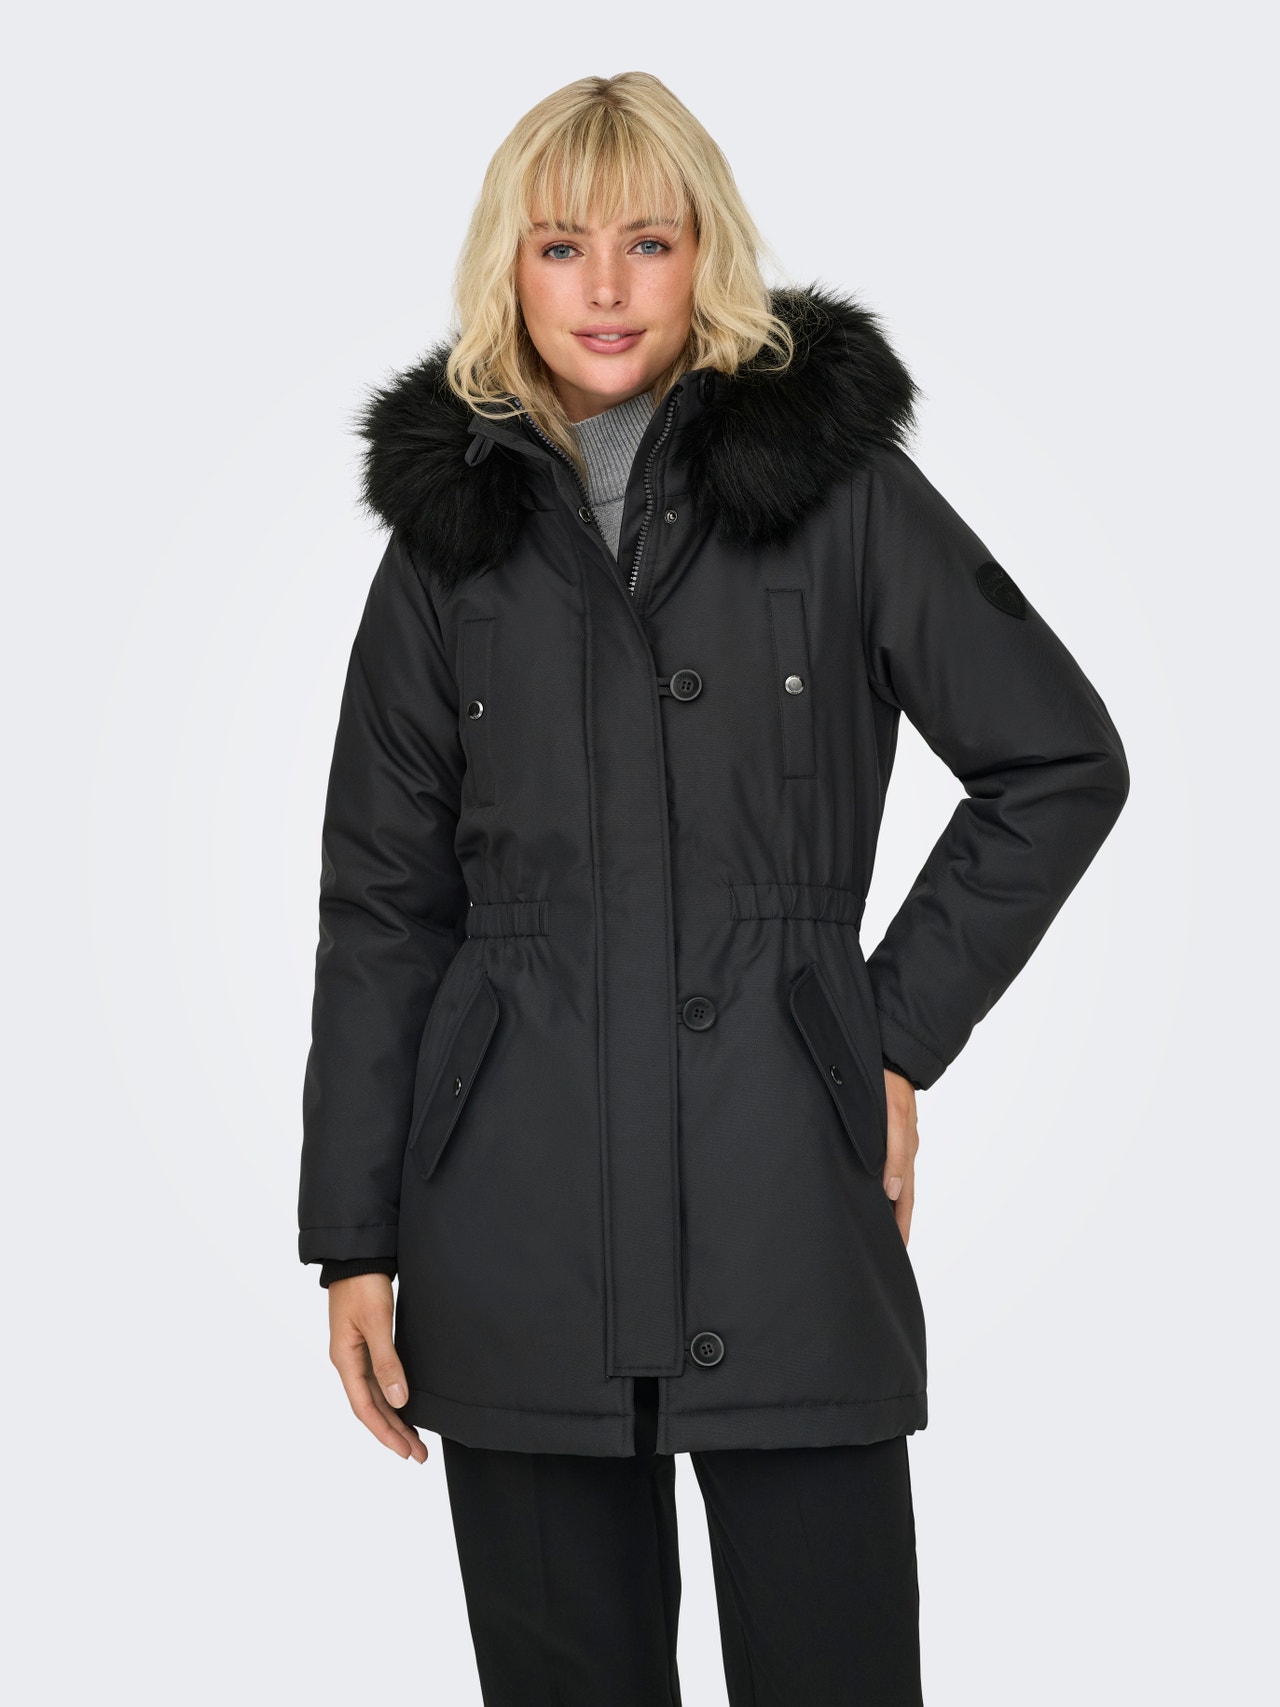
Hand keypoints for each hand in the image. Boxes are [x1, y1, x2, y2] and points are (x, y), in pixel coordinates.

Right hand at [327, 1272, 427, 1461]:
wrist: (358, 1255)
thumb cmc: (363, 1285)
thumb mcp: (376, 1322)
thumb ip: (387, 1361)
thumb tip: (397, 1399)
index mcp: (345, 1360)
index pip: (364, 1407)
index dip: (385, 1432)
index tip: (405, 1451)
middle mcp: (349, 1361)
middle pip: (371, 1406)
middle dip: (394, 1432)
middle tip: (418, 1454)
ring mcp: (357, 1353)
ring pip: (376, 1395)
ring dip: (394, 1417)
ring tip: (415, 1439)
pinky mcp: (367, 1342)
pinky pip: (379, 1379)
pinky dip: (392, 1396)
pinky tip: (405, 1404)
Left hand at [882, 1069, 919, 1245]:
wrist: (888, 1054)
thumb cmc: (889, 1084)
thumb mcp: (894, 1118)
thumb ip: (894, 1153)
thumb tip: (892, 1191)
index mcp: (905, 1153)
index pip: (905, 1199)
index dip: (901, 1225)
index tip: (898, 1250)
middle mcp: (901, 1152)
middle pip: (900, 1195)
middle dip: (896, 1222)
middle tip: (889, 1250)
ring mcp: (894, 1142)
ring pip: (892, 1181)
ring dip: (887, 1205)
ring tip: (878, 1227)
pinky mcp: (883, 1132)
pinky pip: (884, 1164)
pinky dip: (880, 1183)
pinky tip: (870, 1189)